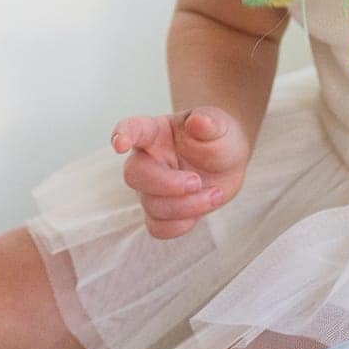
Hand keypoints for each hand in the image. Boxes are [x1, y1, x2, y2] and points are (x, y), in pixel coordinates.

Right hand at [110, 106, 250, 237]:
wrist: (228, 164)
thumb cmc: (217, 138)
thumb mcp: (221, 126)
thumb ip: (210, 122)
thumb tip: (198, 121)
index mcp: (156, 132)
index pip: (133, 129)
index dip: (122, 135)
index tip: (120, 144)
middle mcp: (148, 160)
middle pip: (135, 175)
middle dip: (167, 184)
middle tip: (197, 181)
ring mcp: (152, 188)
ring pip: (151, 205)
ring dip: (186, 206)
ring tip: (216, 194)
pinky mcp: (161, 212)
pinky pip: (158, 228)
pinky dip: (180, 225)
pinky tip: (200, 212)